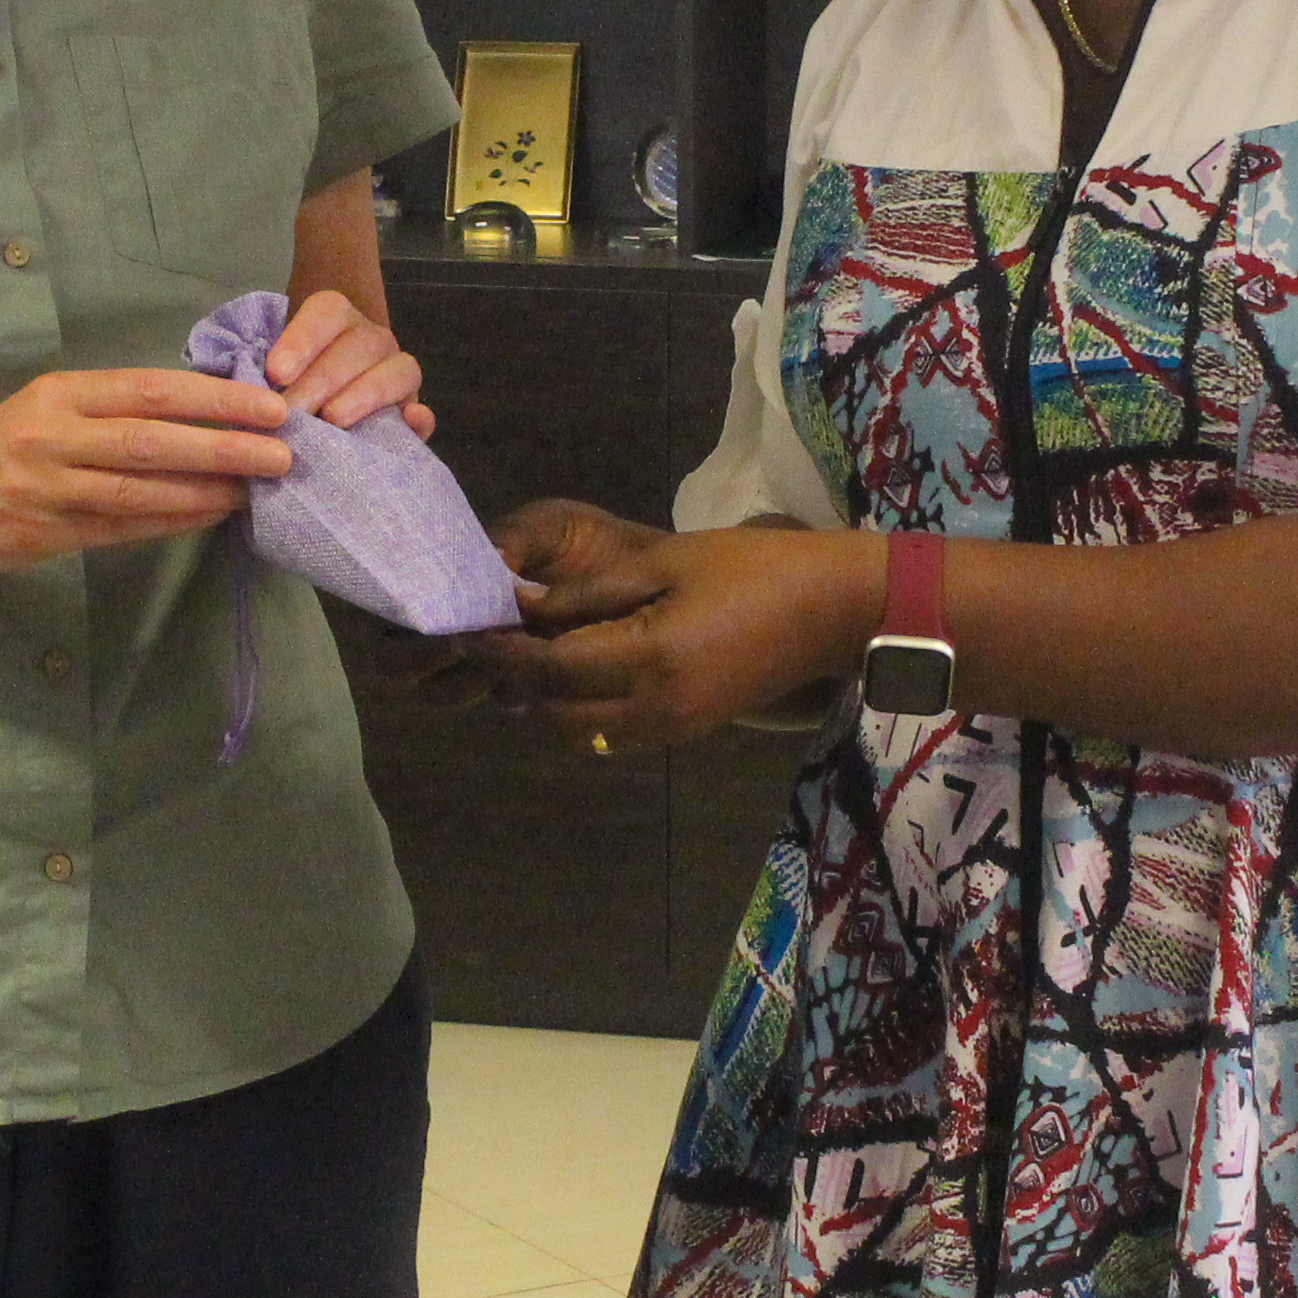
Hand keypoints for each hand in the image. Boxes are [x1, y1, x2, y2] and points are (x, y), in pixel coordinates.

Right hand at [0, 367, 291, 571]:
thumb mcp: (46, 408)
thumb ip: (111, 411)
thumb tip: (202, 412)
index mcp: (59, 394)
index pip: (150, 390)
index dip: (213, 398)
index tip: (267, 404)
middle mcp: (53, 436)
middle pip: (152, 439)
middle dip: (224, 445)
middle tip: (282, 451)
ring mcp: (48, 488)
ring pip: (140, 489)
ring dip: (205, 490)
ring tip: (256, 488)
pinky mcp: (46, 534)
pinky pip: (122, 528)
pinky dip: (171, 521)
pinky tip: (209, 516)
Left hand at [261, 285, 432, 437]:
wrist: (320, 409)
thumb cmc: (286, 384)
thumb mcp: (273, 369)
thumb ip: (266, 368)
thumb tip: (260, 379)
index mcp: (337, 318)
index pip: (327, 311)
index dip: (303, 339)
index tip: (276, 373)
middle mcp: (372, 339)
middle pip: (358, 345)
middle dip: (322, 379)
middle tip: (292, 411)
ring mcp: (397, 373)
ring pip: (396, 371)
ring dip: (363, 394)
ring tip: (331, 419)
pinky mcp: (412, 412)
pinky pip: (423, 413)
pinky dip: (419, 419)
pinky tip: (409, 422)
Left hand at [446, 511, 874, 752]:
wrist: (831, 610)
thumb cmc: (751, 569)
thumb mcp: (665, 563)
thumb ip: (589, 595)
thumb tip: (521, 605)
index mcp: (650, 660)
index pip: (550, 669)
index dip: (502, 652)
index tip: (465, 626)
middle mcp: (655, 711)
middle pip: (555, 713)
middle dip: (518, 681)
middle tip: (493, 638)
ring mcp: (672, 730)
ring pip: (579, 732)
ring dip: (548, 700)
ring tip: (533, 651)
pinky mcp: (685, 734)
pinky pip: (611, 733)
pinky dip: (581, 708)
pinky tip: (580, 668)